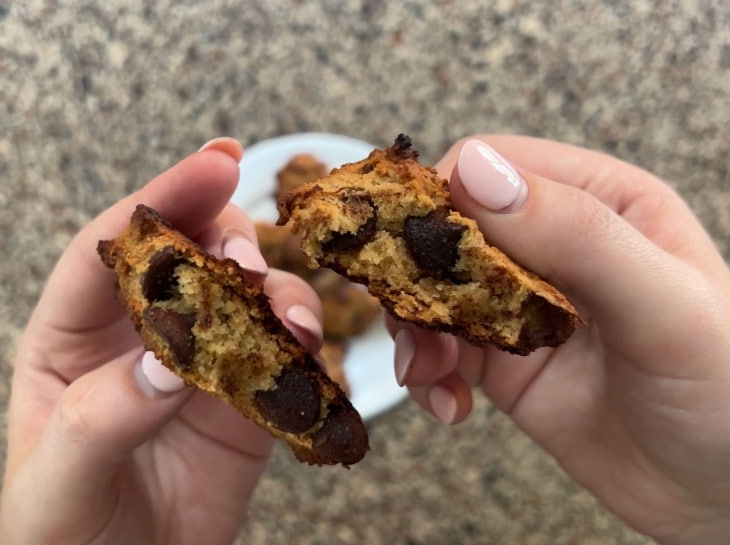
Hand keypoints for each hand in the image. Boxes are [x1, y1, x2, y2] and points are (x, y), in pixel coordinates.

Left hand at [0, 138, 323, 544]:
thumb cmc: (65, 533)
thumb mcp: (58, 479)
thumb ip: (104, 414)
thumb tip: (168, 361)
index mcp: (72, 337)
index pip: (112, 249)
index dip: (160, 199)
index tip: (214, 164)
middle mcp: (143, 337)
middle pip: (190, 257)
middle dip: (226, 241)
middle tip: (249, 256)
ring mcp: (201, 366)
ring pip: (248, 300)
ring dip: (278, 294)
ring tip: (295, 321)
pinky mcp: (248, 402)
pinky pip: (284, 359)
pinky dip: (306, 349)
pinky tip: (314, 354)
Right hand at [390, 136, 729, 543]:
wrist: (724, 495)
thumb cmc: (728, 392)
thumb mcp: (665, 307)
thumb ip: (578, 235)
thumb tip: (477, 172)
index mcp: (602, 202)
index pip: (493, 169)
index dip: (441, 202)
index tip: (414, 252)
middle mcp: (556, 246)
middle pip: (449, 232)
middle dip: (416, 276)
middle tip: (413, 321)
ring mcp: (526, 307)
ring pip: (434, 293)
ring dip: (415, 330)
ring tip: (429, 374)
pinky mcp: (507, 364)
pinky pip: (443, 351)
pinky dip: (427, 375)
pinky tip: (447, 405)